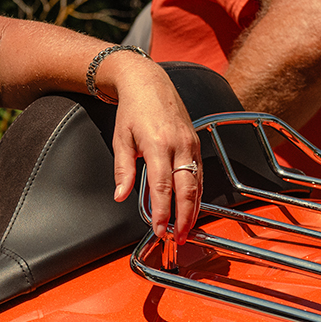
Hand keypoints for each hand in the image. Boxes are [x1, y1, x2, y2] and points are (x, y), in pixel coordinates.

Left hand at [100, 52, 201, 241]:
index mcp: (157, 144)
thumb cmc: (133, 110)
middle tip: (177, 238)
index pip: (162, 186)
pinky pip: (199, 174)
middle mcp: (178, 145)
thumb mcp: (121, 139)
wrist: (149, 83)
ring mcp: (191, 143)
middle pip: (185, 189)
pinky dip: (197, 194)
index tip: (159, 229)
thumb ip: (123, 170)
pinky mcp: (196, 143)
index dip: (162, 211)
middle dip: (183, 217)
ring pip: (196, 183)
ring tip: (186, 229)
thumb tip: (121, 195)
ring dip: (192, 209)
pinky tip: (191, 207)